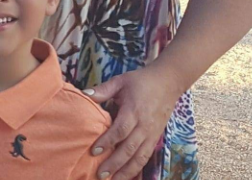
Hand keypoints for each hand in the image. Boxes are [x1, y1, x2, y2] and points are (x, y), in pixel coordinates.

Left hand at [86, 64, 182, 179]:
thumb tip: (85, 94)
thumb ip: (103, 90)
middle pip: (129, 148)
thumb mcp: (120, 81)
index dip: (107, 141)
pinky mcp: (155, 139)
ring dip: (127, 171)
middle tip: (100, 174)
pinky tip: (128, 177)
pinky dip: (138, 169)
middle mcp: (144, 125)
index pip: (120, 130)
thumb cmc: (140, 81)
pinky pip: (147, 157)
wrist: (167, 83)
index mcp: (134, 110)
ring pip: (140, 157)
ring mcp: (151, 134)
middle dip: (115, 163)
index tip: (94, 151)